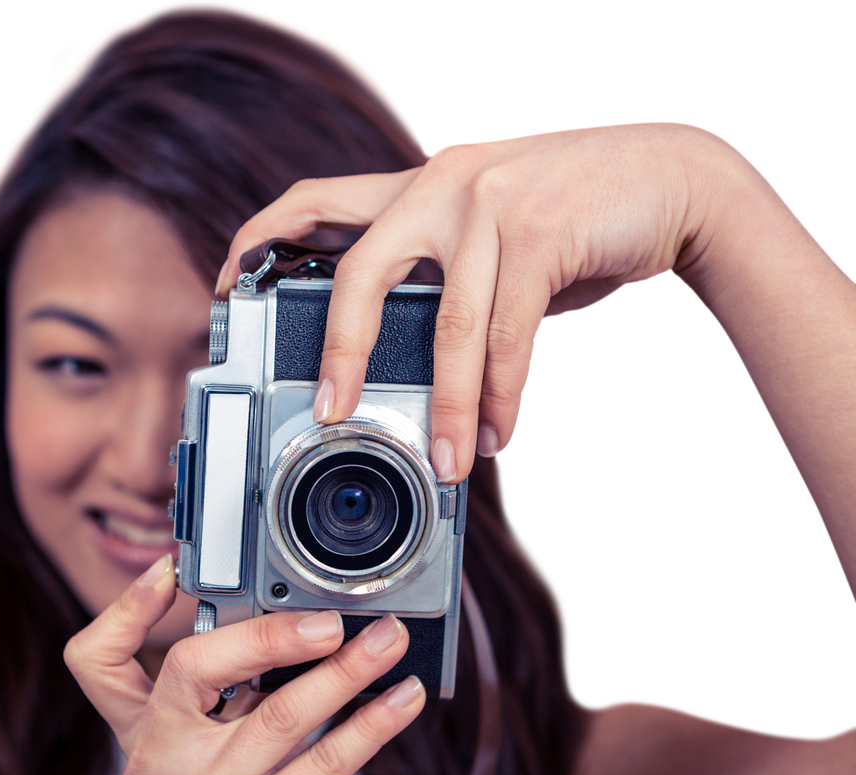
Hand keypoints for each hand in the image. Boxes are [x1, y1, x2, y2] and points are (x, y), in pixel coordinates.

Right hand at [64, 553, 425, 774]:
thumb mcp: (215, 762)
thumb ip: (232, 702)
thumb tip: (305, 628)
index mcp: (143, 740)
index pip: (97, 664)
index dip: (125, 609)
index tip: (169, 567)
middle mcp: (158, 766)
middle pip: (189, 667)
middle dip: (265, 632)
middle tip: (327, 622)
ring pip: (278, 710)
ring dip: (345, 669)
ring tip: (385, 642)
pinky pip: (324, 759)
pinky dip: (372, 722)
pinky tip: (401, 699)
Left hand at [217, 119, 718, 480]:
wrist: (676, 183)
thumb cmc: (577, 219)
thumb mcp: (495, 238)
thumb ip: (447, 282)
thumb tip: (414, 362)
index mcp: (419, 184)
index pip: (316, 198)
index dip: (261, 239)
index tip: (230, 286)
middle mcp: (442, 183)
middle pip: (359, 273)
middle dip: (340, 352)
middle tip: (332, 414)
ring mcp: (489, 202)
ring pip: (448, 326)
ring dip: (450, 406)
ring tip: (452, 460)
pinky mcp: (540, 230)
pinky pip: (508, 334)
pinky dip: (503, 394)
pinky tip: (502, 430)